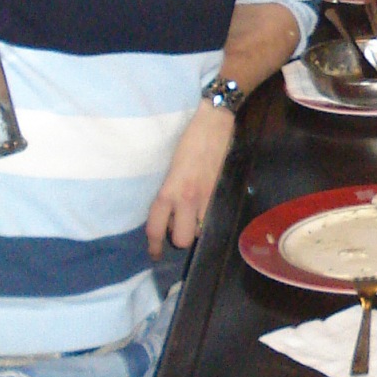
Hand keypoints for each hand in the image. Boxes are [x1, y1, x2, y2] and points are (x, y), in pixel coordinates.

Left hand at [146, 102, 234, 258]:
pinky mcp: (221, 194)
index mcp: (169, 190)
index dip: (154, 245)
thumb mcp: (170, 167)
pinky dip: (208, 218)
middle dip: (178, 237)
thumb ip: (169, 191)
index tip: (155, 253)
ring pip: (198, 232)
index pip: (156, 226)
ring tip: (192, 213)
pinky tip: (205, 207)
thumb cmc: (188, 140)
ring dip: (194, 227)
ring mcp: (207, 199)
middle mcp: (187, 199)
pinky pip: (213, 218)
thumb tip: (169, 212)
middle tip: (177, 225)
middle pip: (181, 239)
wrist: (214, 123)